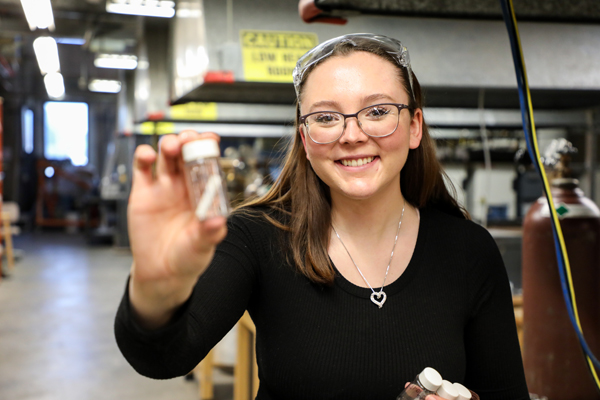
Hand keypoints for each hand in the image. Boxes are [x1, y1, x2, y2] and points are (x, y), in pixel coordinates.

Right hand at [127, 130, 227, 327]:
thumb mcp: (202, 247)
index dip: (208, 147)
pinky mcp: (143, 192)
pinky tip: (148, 156)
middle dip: (188, 140)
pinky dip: (144, 155)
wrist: (161, 273)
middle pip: (186, 152)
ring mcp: (163, 187)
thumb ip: (209, 233)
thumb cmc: (187, 258)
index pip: (208, 162)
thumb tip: (217, 222)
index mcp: (203, 193)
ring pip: (166, 155)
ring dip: (169, 144)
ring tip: (171, 147)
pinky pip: (142, 167)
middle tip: (189, 140)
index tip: (210, 141)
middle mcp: (185, 186)